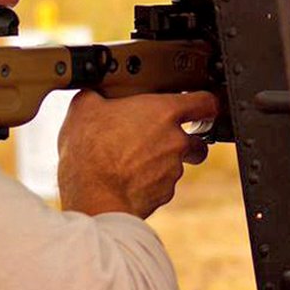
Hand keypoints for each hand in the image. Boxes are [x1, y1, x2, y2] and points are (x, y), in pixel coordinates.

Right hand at [57, 90, 219, 217]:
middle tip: (162, 139)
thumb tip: (92, 92)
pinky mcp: (164, 194)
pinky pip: (163, 185)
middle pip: (198, 139)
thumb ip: (97, 95)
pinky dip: (150, 183)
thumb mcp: (84, 109)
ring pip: (178, 164)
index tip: (199, 105)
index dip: (205, 103)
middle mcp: (176, 141)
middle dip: (186, 140)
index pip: (205, 102)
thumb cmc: (91, 151)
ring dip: (162, 163)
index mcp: (164, 112)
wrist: (93, 197)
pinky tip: (127, 181)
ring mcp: (173, 170)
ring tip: (133, 162)